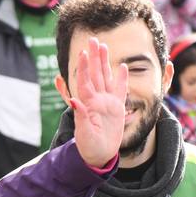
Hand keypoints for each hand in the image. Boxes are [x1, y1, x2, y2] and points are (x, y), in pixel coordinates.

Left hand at [64, 37, 125, 168]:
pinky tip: (122, 66)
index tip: (83, 52)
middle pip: (95, 74)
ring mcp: (107, 102)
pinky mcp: (117, 108)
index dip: (84, 67)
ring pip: (105, 77)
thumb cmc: (89, 147)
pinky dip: (121, 78)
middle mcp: (97, 100)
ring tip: (103, 47)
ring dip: (104, 62)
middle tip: (93, 40)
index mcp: (88, 104)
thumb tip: (74, 101)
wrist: (99, 156)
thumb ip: (81, 116)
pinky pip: (120, 90)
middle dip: (93, 57)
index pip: (85, 81)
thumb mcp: (84, 134)